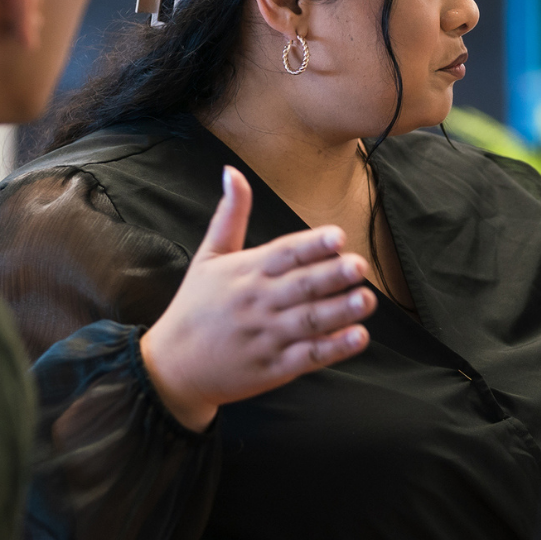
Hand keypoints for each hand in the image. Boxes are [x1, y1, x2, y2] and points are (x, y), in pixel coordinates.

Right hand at [140, 168, 375, 431]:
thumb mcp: (208, 257)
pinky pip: (308, 357)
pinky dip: (334, 348)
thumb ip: (229, 215)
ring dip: (340, 311)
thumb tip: (232, 171)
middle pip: (301, 286)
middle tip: (360, 266)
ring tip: (367, 299)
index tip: (338, 236)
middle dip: (332, 276)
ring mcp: (266, 337)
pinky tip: (358, 336)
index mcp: (245, 272)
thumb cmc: (195, 306)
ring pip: (309, 322)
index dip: (311, 245)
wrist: (173, 366)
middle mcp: (258, 303)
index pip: (283, 254)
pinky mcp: (273, 368)